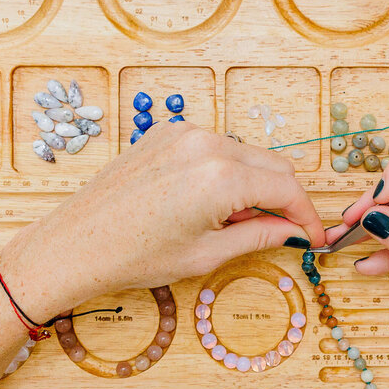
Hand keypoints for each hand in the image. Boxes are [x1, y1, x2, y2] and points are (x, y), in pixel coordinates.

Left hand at [0, 121, 325, 319]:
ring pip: (246, 153)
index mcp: (222, 176)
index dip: (307, 215)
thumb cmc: (135, 256)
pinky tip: (210, 204)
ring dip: (255, 183)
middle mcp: (207, 144)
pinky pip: (215, 147)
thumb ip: (261, 236)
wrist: (75, 244)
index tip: (313, 237)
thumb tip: (295, 233)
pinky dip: (226, 171)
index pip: (288, 188)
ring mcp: (184, 133)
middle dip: (286, 197)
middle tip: (285, 231)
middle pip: (273, 164)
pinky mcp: (165, 133)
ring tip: (238, 222)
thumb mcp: (208, 254)